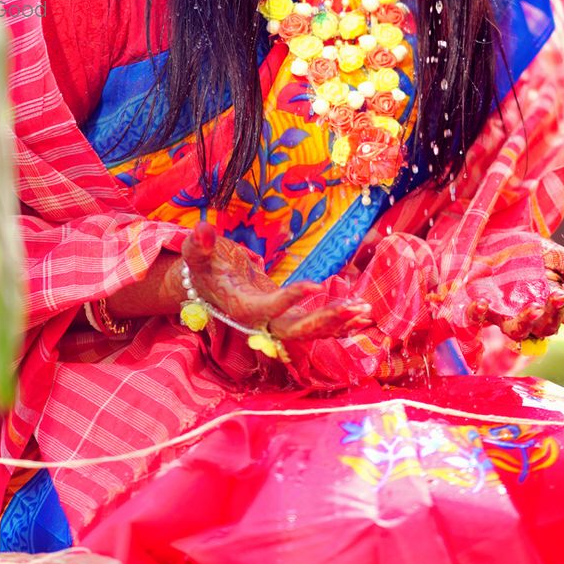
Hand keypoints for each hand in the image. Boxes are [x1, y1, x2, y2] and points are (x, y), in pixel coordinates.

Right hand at [182, 222, 372, 341]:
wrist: (207, 285)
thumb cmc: (203, 266)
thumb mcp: (197, 253)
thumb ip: (198, 244)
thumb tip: (202, 230)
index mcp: (242, 308)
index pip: (268, 308)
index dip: (291, 299)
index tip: (317, 284)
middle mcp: (260, 322)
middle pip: (295, 331)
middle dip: (326, 321)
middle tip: (356, 307)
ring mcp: (275, 322)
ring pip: (309, 332)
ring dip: (338, 323)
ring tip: (366, 309)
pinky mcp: (286, 318)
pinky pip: (314, 328)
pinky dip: (338, 325)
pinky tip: (363, 317)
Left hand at [465, 235, 563, 343]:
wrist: (494, 232)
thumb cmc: (529, 250)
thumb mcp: (563, 259)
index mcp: (555, 306)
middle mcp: (532, 314)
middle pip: (548, 327)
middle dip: (555, 313)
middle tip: (559, 294)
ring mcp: (505, 312)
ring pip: (519, 331)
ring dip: (527, 321)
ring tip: (535, 307)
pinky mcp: (481, 306)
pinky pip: (477, 320)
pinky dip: (478, 315)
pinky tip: (482, 305)